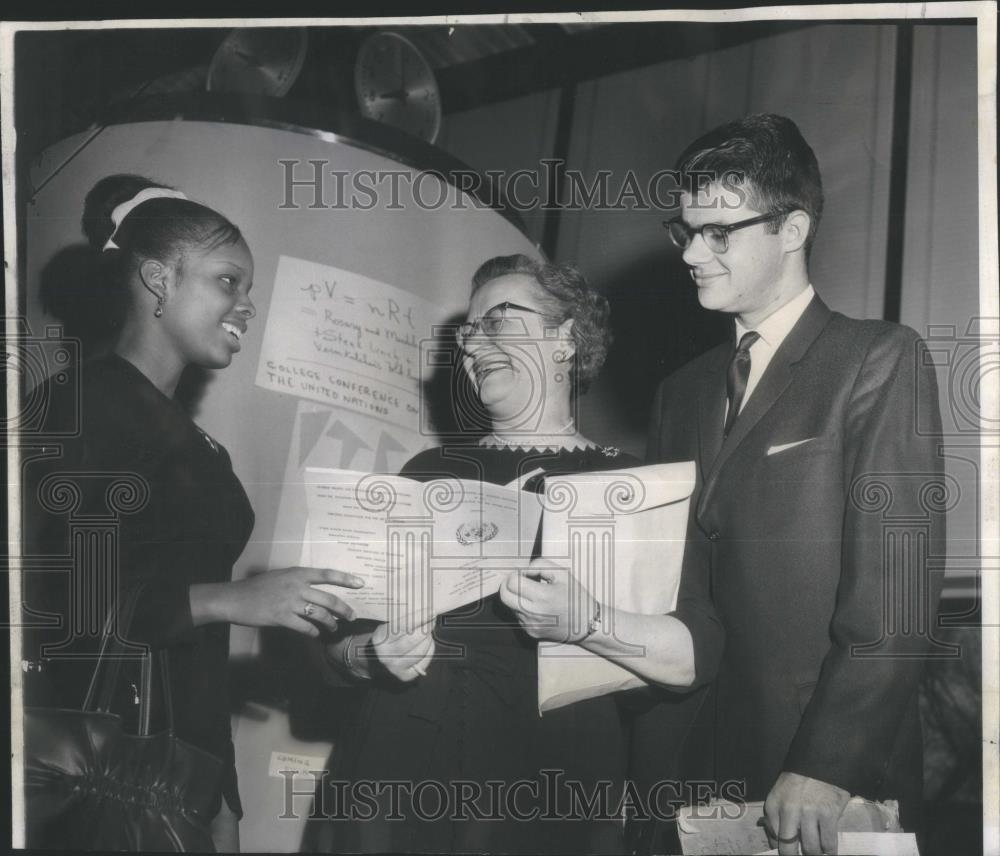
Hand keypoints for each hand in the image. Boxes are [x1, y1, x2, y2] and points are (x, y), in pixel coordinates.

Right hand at [226, 567, 362, 636]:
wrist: (234, 598)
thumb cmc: (256, 587)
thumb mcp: (280, 577)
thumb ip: (297, 582)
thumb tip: (314, 592)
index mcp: (297, 573)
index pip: (327, 574)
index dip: (346, 579)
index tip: (361, 583)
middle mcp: (296, 586)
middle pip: (328, 599)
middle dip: (344, 609)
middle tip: (352, 617)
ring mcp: (289, 602)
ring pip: (320, 614)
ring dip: (330, 623)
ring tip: (334, 628)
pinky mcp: (281, 617)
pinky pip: (305, 627)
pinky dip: (313, 633)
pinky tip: (315, 635)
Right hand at [370, 616, 435, 681]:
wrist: (378, 659)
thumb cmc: (388, 638)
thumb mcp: (389, 626)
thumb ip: (404, 620)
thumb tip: (425, 611)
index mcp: (380, 638)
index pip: (402, 626)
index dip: (419, 618)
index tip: (430, 611)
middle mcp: (386, 655)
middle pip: (412, 639)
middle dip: (426, 628)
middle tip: (432, 619)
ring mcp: (395, 667)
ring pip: (420, 651)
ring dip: (428, 639)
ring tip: (428, 631)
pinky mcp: (405, 676)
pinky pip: (424, 661)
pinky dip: (430, 650)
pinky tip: (427, 643)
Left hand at [499, 558, 594, 643]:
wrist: (587, 624)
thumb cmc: (576, 597)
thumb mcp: (562, 574)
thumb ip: (539, 565)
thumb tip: (522, 569)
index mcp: (542, 596)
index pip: (512, 582)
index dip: (515, 574)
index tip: (524, 573)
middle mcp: (533, 613)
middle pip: (504, 596)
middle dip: (508, 585)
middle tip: (519, 580)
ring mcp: (530, 624)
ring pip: (510, 606)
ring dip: (515, 597)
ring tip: (532, 594)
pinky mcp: (530, 632)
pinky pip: (518, 616)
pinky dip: (522, 608)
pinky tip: (537, 606)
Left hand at [763, 772, 849, 854]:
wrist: (820, 761)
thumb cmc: (799, 779)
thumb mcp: (779, 793)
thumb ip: (775, 816)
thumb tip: (774, 840)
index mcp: (774, 804)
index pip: (774, 837)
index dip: (782, 850)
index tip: (789, 853)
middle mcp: (789, 809)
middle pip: (789, 847)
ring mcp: (809, 812)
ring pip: (811, 848)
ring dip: (815, 853)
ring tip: (817, 852)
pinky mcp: (828, 814)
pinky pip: (828, 842)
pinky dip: (829, 850)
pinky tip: (829, 850)